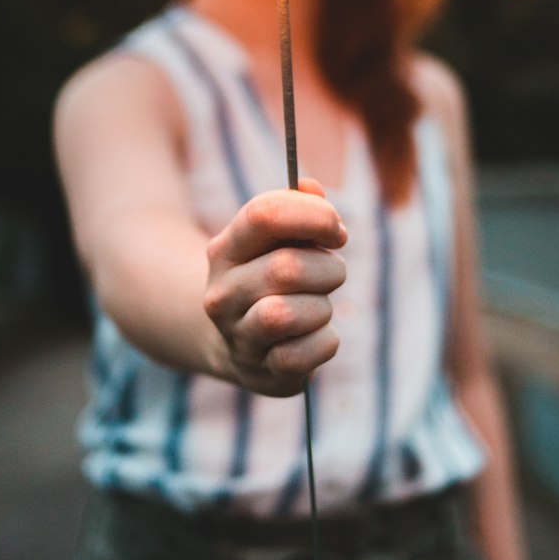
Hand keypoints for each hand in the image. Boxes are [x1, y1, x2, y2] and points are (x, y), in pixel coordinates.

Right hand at [204, 178, 346, 396]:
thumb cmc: (268, 277)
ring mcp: (238, 336)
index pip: (265, 213)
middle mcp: (222, 293)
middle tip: (330, 275)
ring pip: (289, 314)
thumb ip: (297, 207)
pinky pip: (303, 355)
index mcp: (225, 249)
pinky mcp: (261, 372)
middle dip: (327, 268)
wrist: (235, 341)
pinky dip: (324, 343)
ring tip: (317, 308)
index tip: (335, 231)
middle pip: (287, 268)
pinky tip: (316, 337)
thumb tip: (311, 187)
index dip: (314, 215)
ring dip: (322, 308)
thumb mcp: (276, 239)